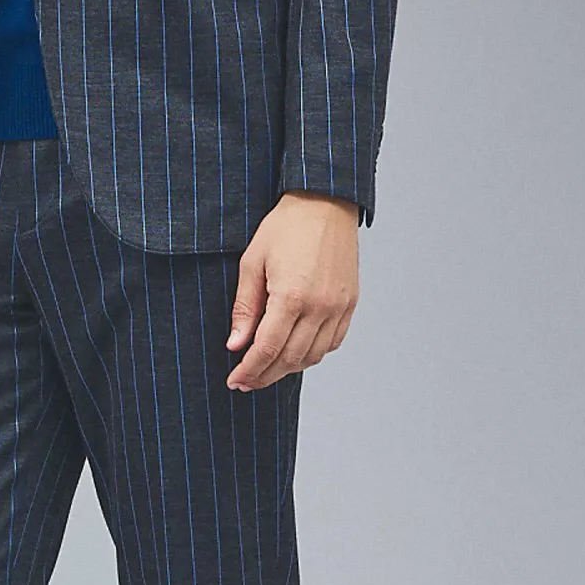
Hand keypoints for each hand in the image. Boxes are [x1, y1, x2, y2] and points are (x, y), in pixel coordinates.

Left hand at [225, 191, 359, 391]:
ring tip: (268, 368)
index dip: (249, 370)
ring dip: (288, 368)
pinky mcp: (349, 303)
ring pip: (312, 356)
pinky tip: (295, 351)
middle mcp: (319, 306)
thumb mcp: (252, 262)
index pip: (266, 349)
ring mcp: (338, 307)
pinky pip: (332, 343)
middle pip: (289, 359)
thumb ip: (245, 308)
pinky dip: (312, 354)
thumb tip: (236, 344)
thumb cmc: (286, 226)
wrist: (325, 203)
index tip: (235, 381)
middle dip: (265, 375)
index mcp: (291, 296)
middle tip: (247, 381)